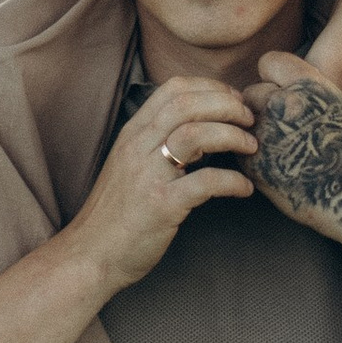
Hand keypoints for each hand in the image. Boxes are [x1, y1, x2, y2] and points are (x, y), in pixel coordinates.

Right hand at [71, 75, 257, 290]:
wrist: (90, 255)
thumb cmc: (114, 214)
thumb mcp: (129, 165)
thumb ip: (155, 143)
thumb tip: (199, 129)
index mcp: (132, 134)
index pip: (173, 89)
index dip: (211, 87)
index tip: (233, 100)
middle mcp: (138, 147)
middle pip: (188, 104)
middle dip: (228, 105)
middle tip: (249, 119)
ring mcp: (148, 175)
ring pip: (196, 134)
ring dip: (233, 135)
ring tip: (251, 147)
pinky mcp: (162, 205)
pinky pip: (206, 182)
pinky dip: (233, 181)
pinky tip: (244, 188)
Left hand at [244, 59, 341, 249]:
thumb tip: (339, 88)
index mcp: (310, 86)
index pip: (269, 62)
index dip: (275, 77)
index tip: (281, 91)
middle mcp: (284, 105)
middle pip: (251, 92)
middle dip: (262, 107)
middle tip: (279, 126)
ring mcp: (266, 134)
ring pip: (242, 122)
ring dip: (254, 131)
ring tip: (278, 147)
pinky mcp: (254, 164)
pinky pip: (239, 149)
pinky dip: (251, 155)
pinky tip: (274, 165)